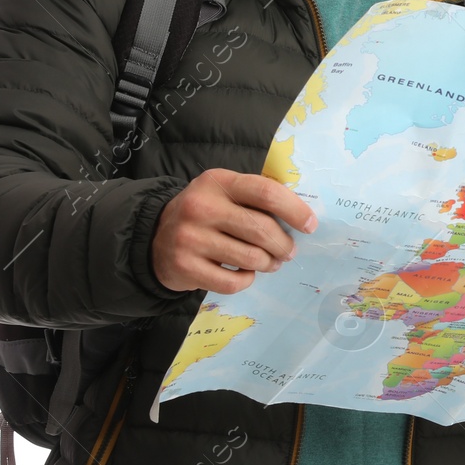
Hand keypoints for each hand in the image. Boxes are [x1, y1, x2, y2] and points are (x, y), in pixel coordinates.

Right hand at [151, 168, 317, 293]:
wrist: (155, 237)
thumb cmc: (205, 214)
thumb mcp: (224, 193)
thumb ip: (256, 198)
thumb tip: (301, 218)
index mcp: (218, 182)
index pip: (265, 192)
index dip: (294, 210)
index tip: (310, 225)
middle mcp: (201, 207)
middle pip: (261, 229)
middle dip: (283, 244)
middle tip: (289, 251)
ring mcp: (190, 238)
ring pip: (251, 258)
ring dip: (268, 263)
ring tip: (270, 262)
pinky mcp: (185, 267)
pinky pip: (233, 282)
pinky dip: (247, 280)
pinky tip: (245, 273)